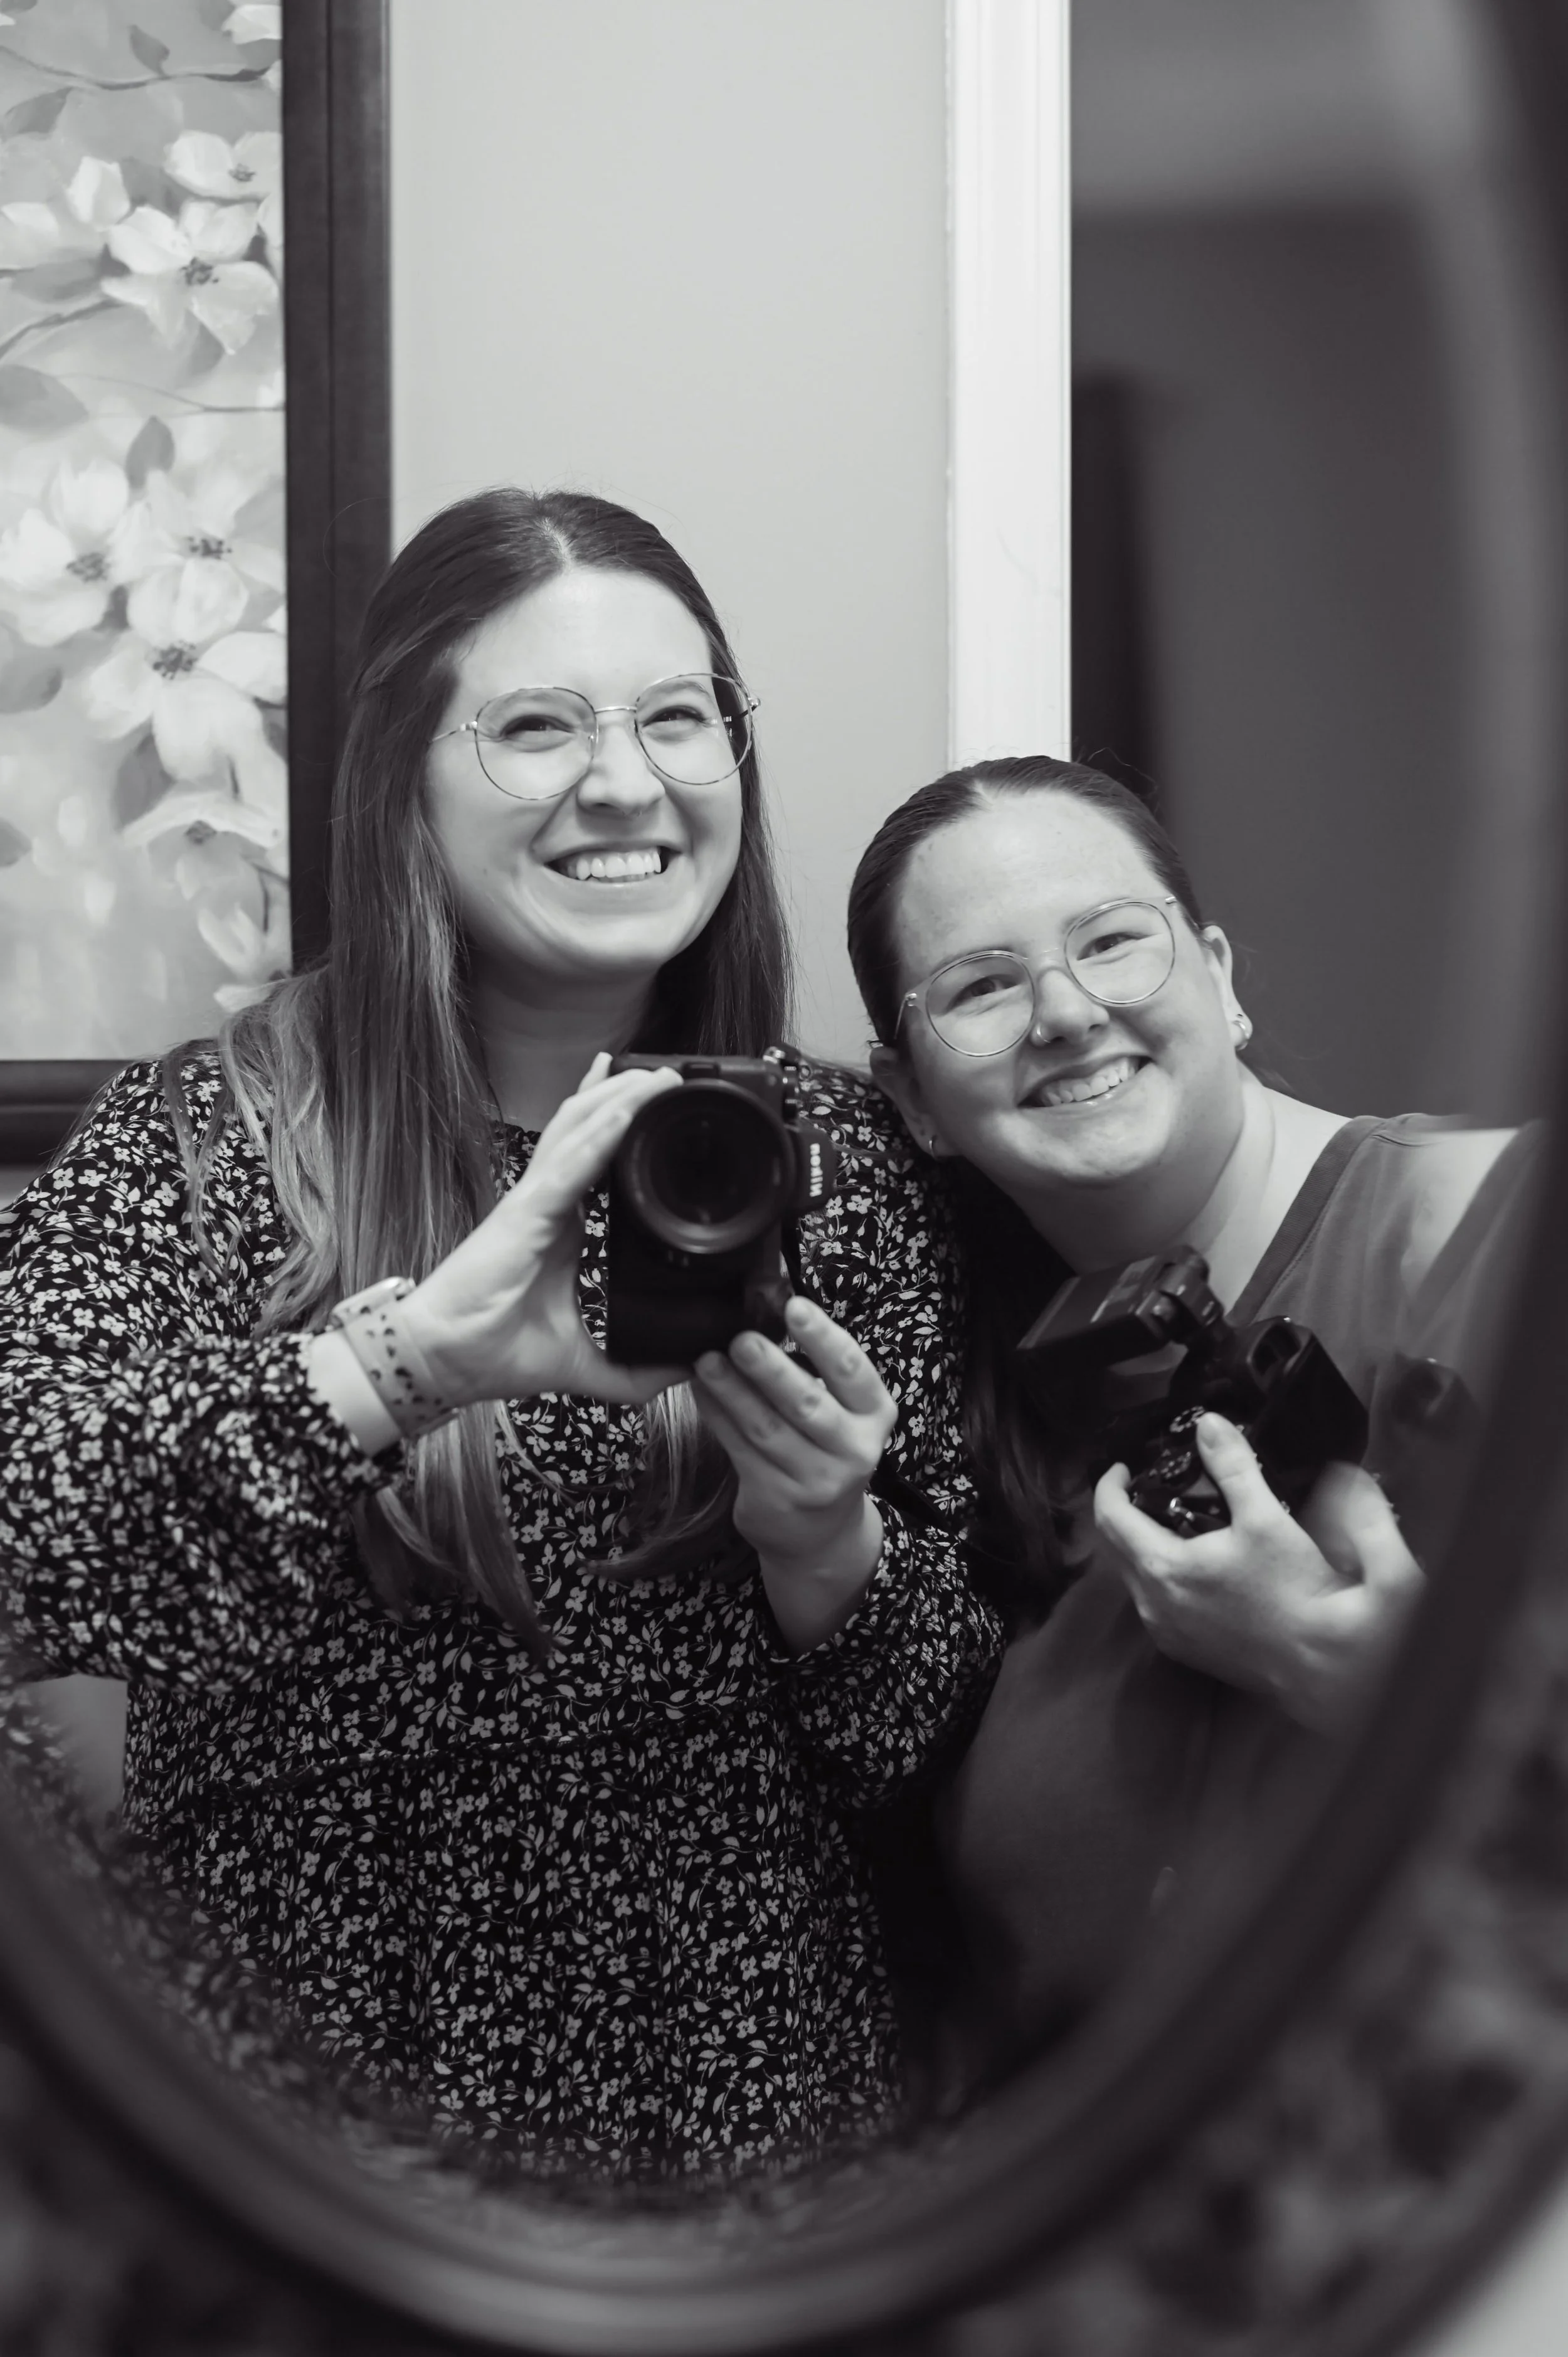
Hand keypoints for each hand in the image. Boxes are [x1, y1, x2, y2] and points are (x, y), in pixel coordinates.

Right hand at [399, 1054, 690, 1408]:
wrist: (444, 1362)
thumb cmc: (495, 1351)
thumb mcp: (585, 1364)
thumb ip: (634, 1372)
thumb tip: (687, 1372)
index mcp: (560, 1228)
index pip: (596, 1163)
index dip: (622, 1127)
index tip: (659, 1105)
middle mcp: (547, 1204)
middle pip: (589, 1132)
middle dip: (626, 1097)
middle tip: (670, 1074)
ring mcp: (533, 1202)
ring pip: (579, 1133)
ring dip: (619, 1100)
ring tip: (658, 1075)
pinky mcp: (524, 1213)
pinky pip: (568, 1165)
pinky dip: (599, 1135)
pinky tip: (626, 1111)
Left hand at [691, 1295, 895, 1652]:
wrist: (819, 1533)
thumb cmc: (824, 1450)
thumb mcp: (841, 1413)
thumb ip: (816, 1371)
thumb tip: (763, 1306)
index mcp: (875, 1414)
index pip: (853, 1370)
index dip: (823, 1337)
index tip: (794, 1306)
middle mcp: (854, 1450)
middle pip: (808, 1404)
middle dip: (772, 1370)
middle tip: (740, 1338)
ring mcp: (815, 1480)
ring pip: (767, 1428)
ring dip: (732, 1391)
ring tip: (705, 1360)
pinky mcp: (775, 1498)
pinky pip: (739, 1449)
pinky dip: (716, 1415)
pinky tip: (699, 1390)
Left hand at [1093, 1413, 1424, 1734]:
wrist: (1329, 1669)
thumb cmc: (1299, 1592)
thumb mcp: (1268, 1519)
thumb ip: (1234, 1467)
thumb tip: (1209, 1425)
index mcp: (1163, 1570)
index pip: (1108, 1518)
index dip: (1109, 1484)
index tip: (1124, 1465)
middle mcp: (1153, 1607)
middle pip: (1114, 1549)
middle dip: (1122, 1512)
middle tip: (1146, 1483)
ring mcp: (1168, 1634)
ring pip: (1133, 1577)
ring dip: (1141, 1544)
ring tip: (1171, 1516)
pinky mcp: (1186, 1651)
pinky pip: (1153, 1602)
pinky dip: (1159, 1573)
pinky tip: (1194, 1559)